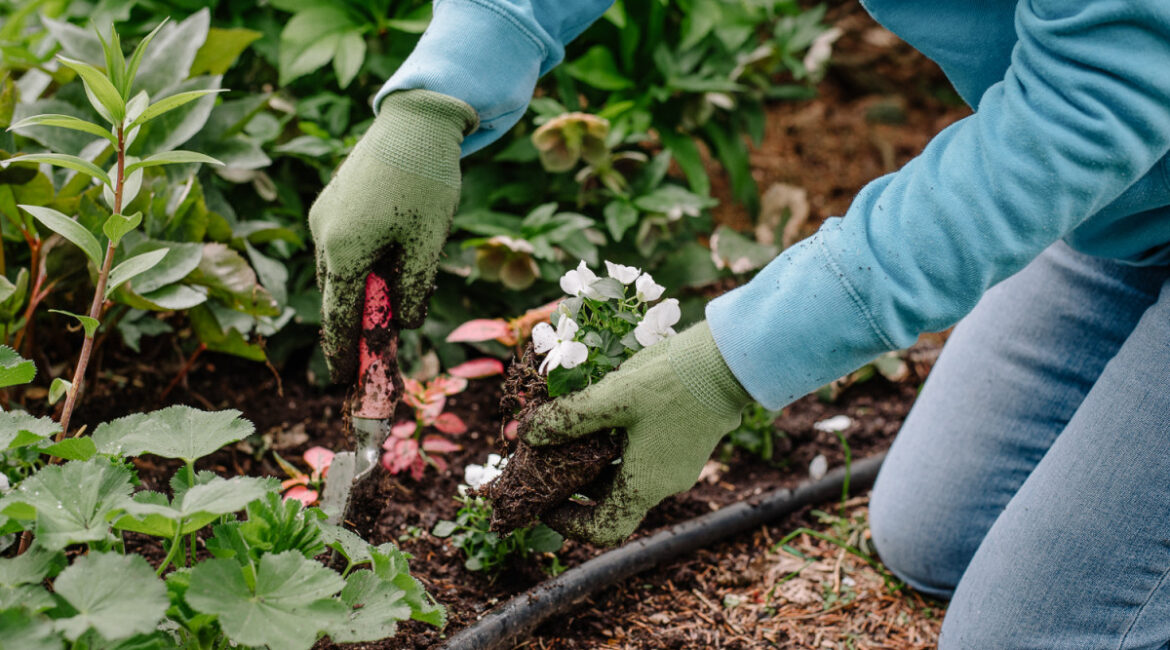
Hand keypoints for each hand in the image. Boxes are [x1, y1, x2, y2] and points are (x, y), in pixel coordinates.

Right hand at [309, 90, 476, 381]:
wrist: (416, 120)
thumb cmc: (427, 183)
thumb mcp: (427, 244)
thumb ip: (413, 290)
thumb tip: (405, 323)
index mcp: (343, 251)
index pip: (339, 317)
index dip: (345, 353)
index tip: (346, 380)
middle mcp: (323, 234)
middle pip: (336, 297)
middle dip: (357, 324)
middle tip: (378, 348)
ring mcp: (324, 215)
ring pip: (339, 272)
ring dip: (363, 292)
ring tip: (395, 300)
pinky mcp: (333, 201)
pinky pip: (342, 247)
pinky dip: (362, 265)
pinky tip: (391, 260)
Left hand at [519, 322, 751, 545]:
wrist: (730, 361)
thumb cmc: (672, 381)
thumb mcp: (612, 397)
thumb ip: (568, 418)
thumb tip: (526, 434)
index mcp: (645, 484)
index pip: (604, 529)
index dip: (569, 523)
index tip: (546, 501)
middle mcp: (664, 482)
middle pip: (611, 500)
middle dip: (575, 483)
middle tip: (546, 458)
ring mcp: (678, 463)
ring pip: (626, 475)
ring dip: (595, 461)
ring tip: (567, 431)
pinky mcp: (685, 442)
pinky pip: (643, 456)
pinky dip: (616, 446)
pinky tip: (602, 414)